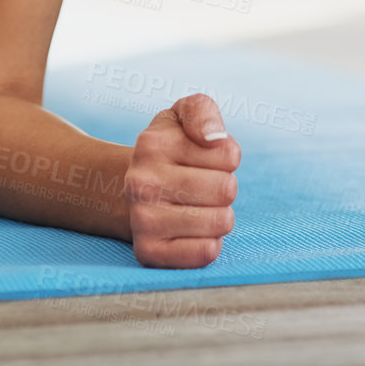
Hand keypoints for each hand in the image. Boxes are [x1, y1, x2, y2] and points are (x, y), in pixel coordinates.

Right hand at [125, 93, 240, 267]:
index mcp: (151, 144)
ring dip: (219, 216)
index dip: (226, 157)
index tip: (205, 158)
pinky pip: (206, 253)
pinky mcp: (149, 253)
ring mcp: (142, 220)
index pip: (230, 154)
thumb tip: (214, 138)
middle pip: (226, 189)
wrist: (134, 190)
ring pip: (221, 222)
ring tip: (196, 207)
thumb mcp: (182, 116)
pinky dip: (210, 243)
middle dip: (225, 187)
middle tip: (203, 186)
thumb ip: (202, 112)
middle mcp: (140, 183)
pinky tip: (193, 232)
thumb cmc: (171, 150)